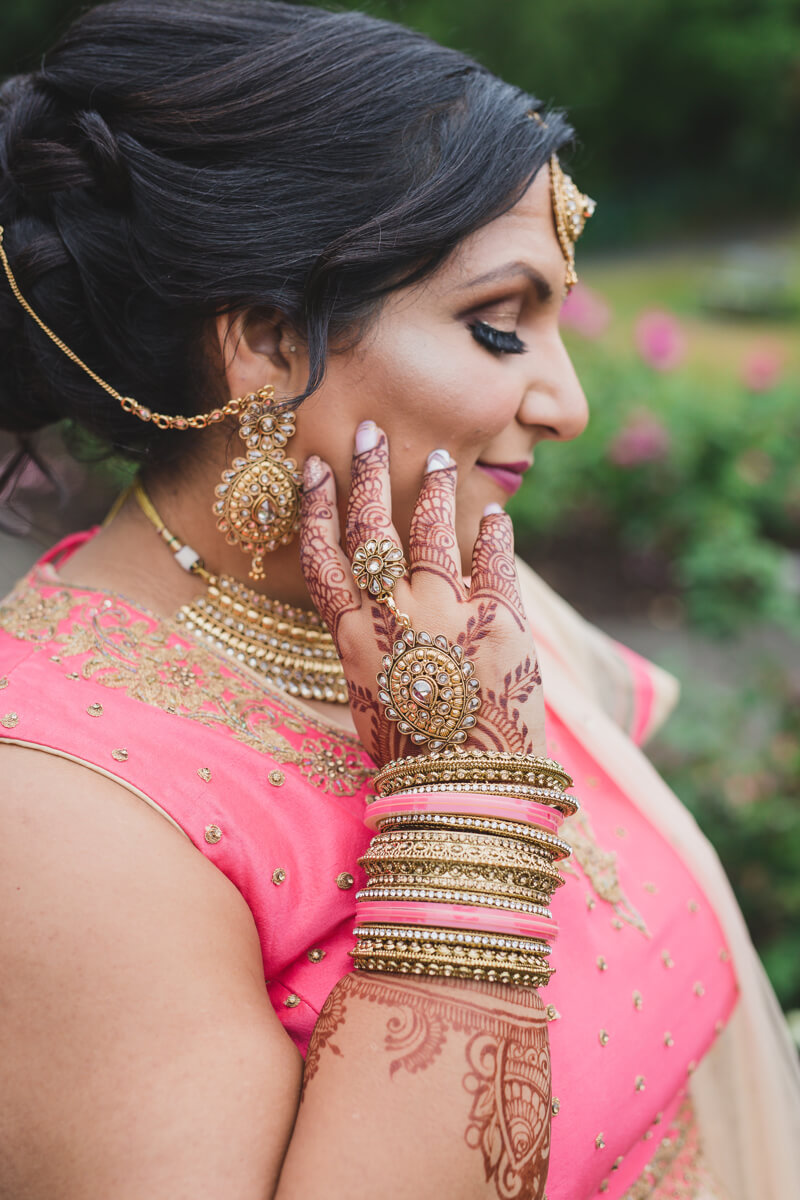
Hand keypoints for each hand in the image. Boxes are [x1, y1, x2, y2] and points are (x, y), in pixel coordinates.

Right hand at [299, 422, 545, 765]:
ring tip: (438, 459)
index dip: (317, 508)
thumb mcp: (372, 700)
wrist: (468, 793)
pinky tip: (495, 514)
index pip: (324, 557)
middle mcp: (393, 616)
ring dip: (432, 489)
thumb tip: (377, 614)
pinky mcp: (500, 620)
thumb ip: (371, 648)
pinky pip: (494, 560)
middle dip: (366, 474)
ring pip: (430, 531)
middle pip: (371, 529)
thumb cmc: (414, 759)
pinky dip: (494, 533)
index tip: (316, 469)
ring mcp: (447, 613)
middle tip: (368, 432)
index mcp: (353, 639)